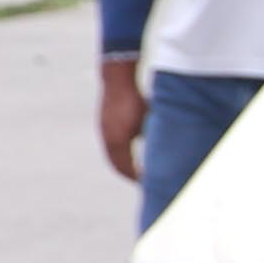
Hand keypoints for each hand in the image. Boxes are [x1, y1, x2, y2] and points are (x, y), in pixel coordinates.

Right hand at [98, 59, 145, 182]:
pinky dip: (119, 152)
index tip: (147, 182)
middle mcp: (108, 140)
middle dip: (129, 173)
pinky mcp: (104, 124)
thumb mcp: (146, 120)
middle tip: (141, 180)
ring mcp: (104, 132)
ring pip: (112, 155)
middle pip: (117, 165)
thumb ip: (150, 136)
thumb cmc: (135, 98)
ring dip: (123, 163)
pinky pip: (110, 145)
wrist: (116, 79)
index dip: (136, 177)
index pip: (126, 168)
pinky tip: (128, 149)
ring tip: (134, 168)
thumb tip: (160, 150)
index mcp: (118, 142)